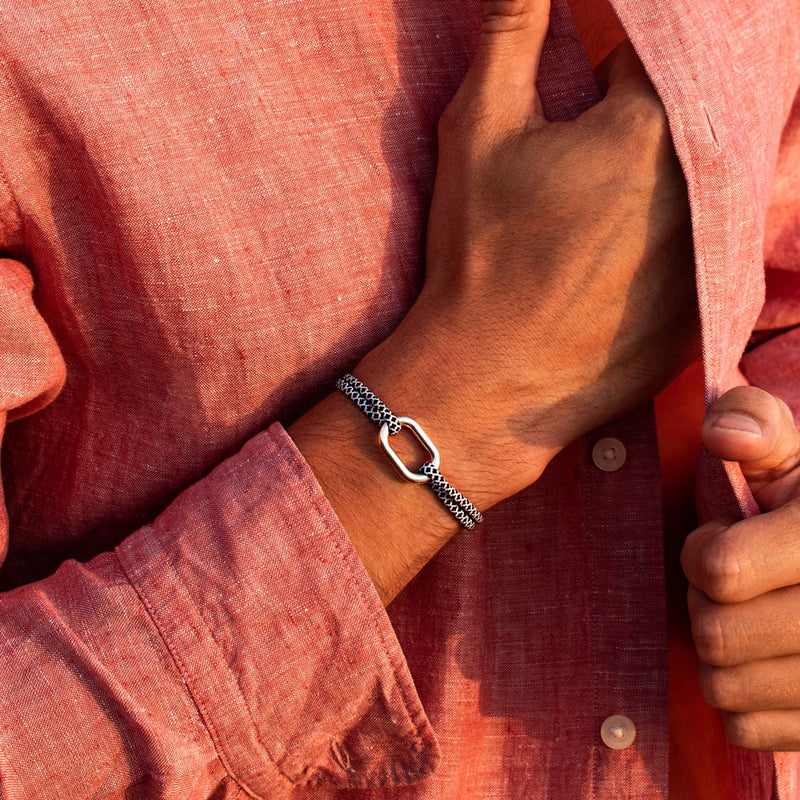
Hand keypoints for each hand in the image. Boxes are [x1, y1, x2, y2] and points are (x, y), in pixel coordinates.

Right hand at [359, 0, 698, 506]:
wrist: (489, 378)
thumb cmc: (478, 255)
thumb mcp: (478, 131)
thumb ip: (512, 29)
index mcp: (651, 127)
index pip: (657, 58)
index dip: (614, 75)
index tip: (586, 100)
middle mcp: (705, 185)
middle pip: (698, 115)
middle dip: (651, 121)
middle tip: (592, 166)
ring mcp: (716, 251)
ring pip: (714, 179)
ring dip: (673, 177)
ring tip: (606, 213)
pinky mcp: (710, 304)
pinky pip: (717, 243)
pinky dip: (685, 234)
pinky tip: (625, 259)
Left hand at [682, 386, 799, 749]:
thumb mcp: (795, 454)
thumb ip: (756, 424)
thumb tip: (723, 433)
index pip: (721, 569)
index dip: (702, 549)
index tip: (721, 536)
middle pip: (717, 636)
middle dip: (705, 602)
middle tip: (729, 583)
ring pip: (725, 688)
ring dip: (719, 652)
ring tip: (750, 618)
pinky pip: (745, 729)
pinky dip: (740, 699)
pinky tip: (765, 660)